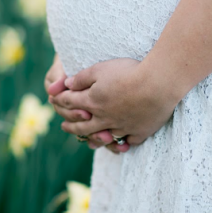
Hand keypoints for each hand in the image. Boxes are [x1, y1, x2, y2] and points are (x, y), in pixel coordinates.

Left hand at [51, 58, 181, 146]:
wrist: (158, 84)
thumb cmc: (128, 72)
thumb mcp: (100, 69)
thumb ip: (82, 78)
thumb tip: (67, 84)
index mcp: (93, 101)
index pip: (70, 102)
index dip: (60, 100)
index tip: (53, 100)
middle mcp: (104, 118)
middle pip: (82, 125)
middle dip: (71, 126)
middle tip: (64, 126)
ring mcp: (122, 127)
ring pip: (103, 137)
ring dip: (93, 139)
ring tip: (88, 140)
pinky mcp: (139, 132)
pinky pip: (127, 142)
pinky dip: (121, 144)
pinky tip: (119, 143)